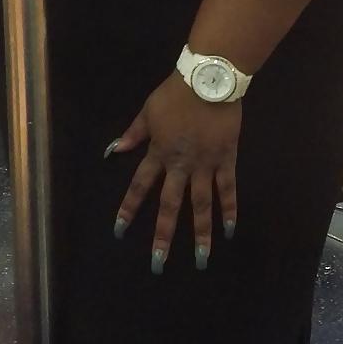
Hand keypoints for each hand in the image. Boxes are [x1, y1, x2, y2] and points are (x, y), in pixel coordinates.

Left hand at [110, 74, 240, 272]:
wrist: (209, 79)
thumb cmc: (176, 93)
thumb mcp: (148, 111)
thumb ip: (134, 134)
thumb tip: (113, 150)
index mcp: (159, 152)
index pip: (140, 186)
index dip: (129, 208)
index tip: (120, 230)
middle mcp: (180, 165)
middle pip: (170, 205)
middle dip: (163, 235)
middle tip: (158, 263)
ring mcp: (205, 164)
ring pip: (201, 204)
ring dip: (200, 233)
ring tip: (200, 259)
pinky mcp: (226, 159)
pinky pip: (228, 188)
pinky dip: (229, 209)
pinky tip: (229, 230)